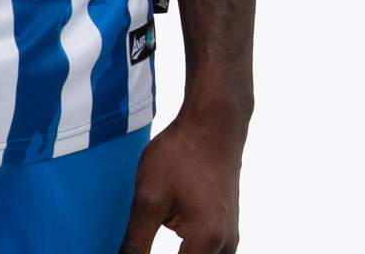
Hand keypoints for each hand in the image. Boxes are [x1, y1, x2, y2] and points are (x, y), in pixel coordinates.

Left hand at [118, 107, 244, 253]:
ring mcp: (230, 239)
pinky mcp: (228, 230)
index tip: (135, 252)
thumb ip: (135, 242)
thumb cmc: (182, 153)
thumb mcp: (149, 196)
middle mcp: (225, 247)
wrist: (215, 122)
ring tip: (152, 238)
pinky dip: (189, 252)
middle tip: (140, 244)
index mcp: (206, 242)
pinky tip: (174, 236)